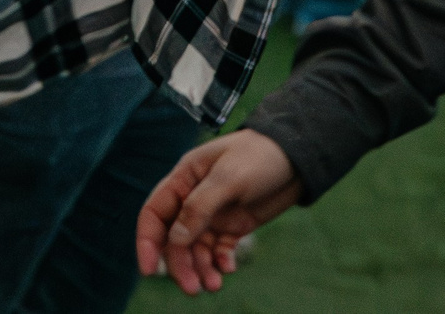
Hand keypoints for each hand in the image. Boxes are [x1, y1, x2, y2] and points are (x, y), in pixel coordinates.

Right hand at [137, 129, 303, 292]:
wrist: (297, 158)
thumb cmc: (259, 156)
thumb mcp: (228, 178)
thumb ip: (199, 207)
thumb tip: (175, 240)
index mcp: (184, 179)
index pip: (154, 213)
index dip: (147, 242)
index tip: (148, 270)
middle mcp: (193, 200)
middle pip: (175, 239)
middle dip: (181, 264)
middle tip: (192, 288)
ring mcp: (213, 215)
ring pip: (197, 249)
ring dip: (201, 268)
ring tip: (214, 285)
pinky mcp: (233, 226)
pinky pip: (219, 250)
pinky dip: (221, 261)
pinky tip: (229, 268)